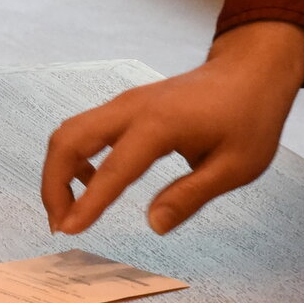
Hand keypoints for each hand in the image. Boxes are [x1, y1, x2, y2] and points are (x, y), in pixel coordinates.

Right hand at [40, 21, 303, 235]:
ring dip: (58, 171)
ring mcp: (123, 103)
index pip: (112, 169)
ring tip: (70, 210)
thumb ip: (190, 196)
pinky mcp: (124, 106)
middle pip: (68, 139)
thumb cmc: (249, 118)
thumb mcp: (236, 167)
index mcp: (160, 124)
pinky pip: (85, 129)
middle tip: (59, 224)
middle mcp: (130, 108)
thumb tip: (153, 226)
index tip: (68, 231)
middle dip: (53, 183)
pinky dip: (74, 158)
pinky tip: (94, 182)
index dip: (87, 203)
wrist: (249, 71)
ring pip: (70, 132)